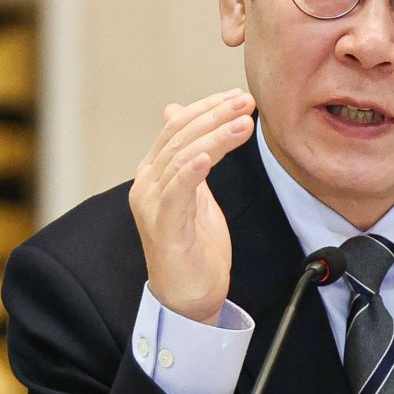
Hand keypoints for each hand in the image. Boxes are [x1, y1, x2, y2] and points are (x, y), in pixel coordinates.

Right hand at [129, 89, 254, 322]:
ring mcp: (152, 205)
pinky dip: (192, 170)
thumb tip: (176, 111)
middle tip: (246, 102)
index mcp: (154, 172)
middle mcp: (147, 184)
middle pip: (180, 136)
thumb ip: (189, 155)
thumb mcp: (196, 192)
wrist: (188, 296)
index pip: (177, 126)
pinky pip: (177, 193)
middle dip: (216, 115)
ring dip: (216, 137)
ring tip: (245, 124)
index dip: (207, 107)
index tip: (238, 96)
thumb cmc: (194, 246)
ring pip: (183, 158)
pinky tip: (210, 155)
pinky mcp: (164, 228)